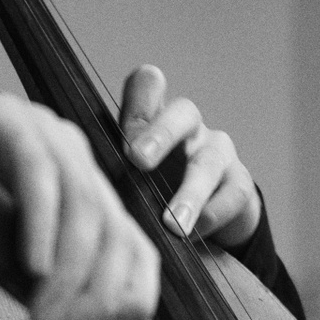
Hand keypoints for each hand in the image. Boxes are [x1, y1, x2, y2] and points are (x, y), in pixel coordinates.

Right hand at [0, 43, 158, 319]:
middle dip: (98, 298)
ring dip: (69, 275)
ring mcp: (42, 134)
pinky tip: (32, 268)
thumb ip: (9, 264)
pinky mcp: (5, 119)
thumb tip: (53, 302)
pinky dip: (41, 230)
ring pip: (85, 211)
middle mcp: (68, 157)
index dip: (121, 298)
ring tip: (43, 315)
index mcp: (70, 186)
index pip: (128, 247)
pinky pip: (38, 178)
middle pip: (118, 234)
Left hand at [119, 64, 261, 247]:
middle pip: (182, 113)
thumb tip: (80, 186)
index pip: (147, 86)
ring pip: (208, 162)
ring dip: (189, 193)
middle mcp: (189, 127)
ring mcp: (218, 152)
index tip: (123, 137)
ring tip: (173, 224)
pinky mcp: (239, 183)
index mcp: (155, 118)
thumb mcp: (127, 175)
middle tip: (138, 159)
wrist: (207, 216)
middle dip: (160, 134)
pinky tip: (194, 234)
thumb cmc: (153, 190)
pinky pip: (232, 194)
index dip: (138, 98)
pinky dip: (212, 215)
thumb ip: (108, 170)